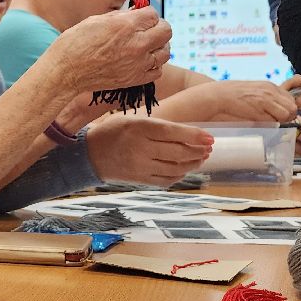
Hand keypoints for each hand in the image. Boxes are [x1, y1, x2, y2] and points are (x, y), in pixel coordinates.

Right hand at [44, 8, 170, 94]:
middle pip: (166, 31)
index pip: (153, 14)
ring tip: (147, 46)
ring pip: (165, 52)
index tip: (140, 17)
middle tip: (148, 29)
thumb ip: (121, 16)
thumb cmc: (75, 45)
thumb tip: (136, 13)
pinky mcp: (135, 79)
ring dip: (159, 47)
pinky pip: (157, 71)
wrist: (65, 72)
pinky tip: (142, 61)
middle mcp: (136, 44)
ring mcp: (138, 64)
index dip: (146, 14)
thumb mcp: (96, 20)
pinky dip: (153, 65)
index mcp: (126, 25)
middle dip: (158, 27)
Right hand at [84, 116, 213, 185]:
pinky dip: (180, 175)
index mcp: (139, 128)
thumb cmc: (113, 132)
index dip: (195, 136)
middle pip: (178, 152)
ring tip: (201, 158)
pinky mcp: (140, 180)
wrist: (89, 155)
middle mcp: (140, 148)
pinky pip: (166, 180)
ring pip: (176, 168)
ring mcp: (140, 167)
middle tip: (208, 148)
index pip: (174, 133)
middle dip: (198, 150)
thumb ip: (158, 126)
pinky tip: (184, 169)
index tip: (210, 137)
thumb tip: (188, 134)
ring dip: (193, 164)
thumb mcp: (132, 120)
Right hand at [154, 80, 296, 123]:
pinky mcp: (260, 111)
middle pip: (293, 108)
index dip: (286, 109)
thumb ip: (265, 99)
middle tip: (273, 120)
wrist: (216, 97)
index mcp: (269, 86)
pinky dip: (269, 125)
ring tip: (265, 121)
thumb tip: (278, 112)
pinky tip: (257, 122)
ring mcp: (266, 101)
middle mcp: (270, 91)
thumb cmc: (230, 96)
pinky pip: (274, 122)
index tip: (278, 115)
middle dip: (286, 116)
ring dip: (280, 121)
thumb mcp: (252, 92)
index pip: (291, 99)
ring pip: (288, 115)